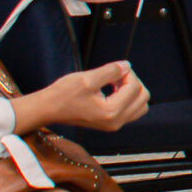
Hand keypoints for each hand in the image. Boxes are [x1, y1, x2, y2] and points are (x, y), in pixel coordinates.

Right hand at [19, 62, 149, 135]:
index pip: (135, 88)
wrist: (48, 109)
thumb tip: (126, 66)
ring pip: (139, 106)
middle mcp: (116, 122)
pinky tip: (112, 89)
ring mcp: (114, 125)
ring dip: (132, 91)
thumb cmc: (63, 94)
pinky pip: (130, 110)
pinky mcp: (110, 123)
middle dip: (133, 82)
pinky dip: (127, 98)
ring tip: (115, 82)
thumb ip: (110, 71)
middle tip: (116, 74)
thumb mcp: (87, 78)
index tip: (115, 68)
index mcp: (111, 112)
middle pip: (143, 98)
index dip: (128, 73)